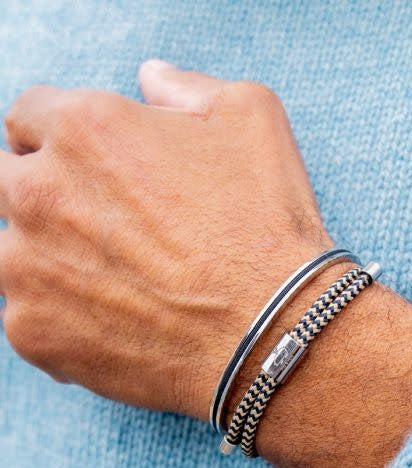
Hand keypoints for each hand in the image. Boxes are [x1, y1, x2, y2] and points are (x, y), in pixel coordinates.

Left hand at [0, 62, 411, 467]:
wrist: (273, 334)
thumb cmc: (267, 229)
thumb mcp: (251, 120)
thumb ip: (187, 87)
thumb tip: (152, 78)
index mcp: (84, 130)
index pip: (28, 117)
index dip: (62, 140)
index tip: (90, 169)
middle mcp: (39, 193)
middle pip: (6, 181)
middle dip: (43, 193)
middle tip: (98, 226)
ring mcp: (28, 269)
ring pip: (9, 252)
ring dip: (45, 259)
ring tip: (110, 280)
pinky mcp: (35, 333)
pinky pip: (24, 315)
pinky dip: (58, 318)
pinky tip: (111, 322)